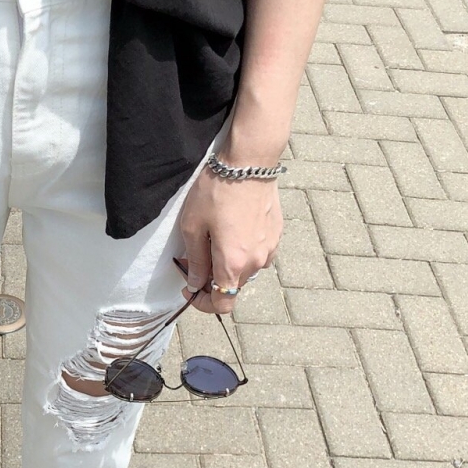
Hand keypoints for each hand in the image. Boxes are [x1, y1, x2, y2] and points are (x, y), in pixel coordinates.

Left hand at [179, 138, 283, 313]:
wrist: (250, 162)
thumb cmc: (216, 191)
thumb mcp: (192, 226)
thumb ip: (195, 261)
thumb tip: (195, 283)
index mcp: (233, 264)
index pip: (222, 305)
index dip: (203, 303)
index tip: (191, 289)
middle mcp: (256, 262)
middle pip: (233, 288)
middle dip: (212, 281)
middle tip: (195, 259)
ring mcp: (270, 248)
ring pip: (246, 271)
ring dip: (229, 265)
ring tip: (214, 241)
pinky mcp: (277, 234)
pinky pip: (258, 254)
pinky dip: (243, 252)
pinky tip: (232, 230)